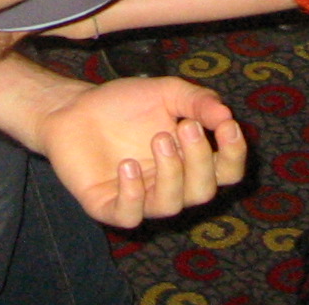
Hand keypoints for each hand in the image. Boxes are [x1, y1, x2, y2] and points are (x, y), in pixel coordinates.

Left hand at [36, 76, 246, 227]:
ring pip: (169, 206)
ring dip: (170, 173)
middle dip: (199, 160)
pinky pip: (129, 216)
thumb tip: (227, 115)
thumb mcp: (166, 92)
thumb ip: (198, 100)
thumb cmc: (124, 103)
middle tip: (184, 126)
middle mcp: (170, 185)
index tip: (226, 125)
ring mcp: (140, 198)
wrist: (75, 107)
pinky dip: (133, 193)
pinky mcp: (108, 206)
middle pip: (203, 192)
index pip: (227, 171)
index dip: (233, 153)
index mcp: (190, 160)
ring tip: (158, 138)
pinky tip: (127, 165)